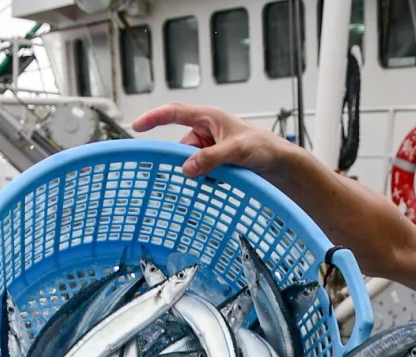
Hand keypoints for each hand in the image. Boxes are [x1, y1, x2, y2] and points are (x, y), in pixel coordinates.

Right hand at [132, 104, 290, 180]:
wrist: (279, 163)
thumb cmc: (262, 148)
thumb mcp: (235, 152)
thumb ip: (210, 159)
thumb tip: (186, 170)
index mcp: (208, 117)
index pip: (174, 113)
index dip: (154, 118)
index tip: (136, 127)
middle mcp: (206, 130)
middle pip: (182, 146)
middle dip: (186, 163)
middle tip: (197, 176)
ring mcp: (210, 146)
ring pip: (191, 162)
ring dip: (199, 174)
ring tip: (219, 180)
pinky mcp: (216, 160)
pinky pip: (201, 170)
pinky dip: (205, 179)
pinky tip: (219, 184)